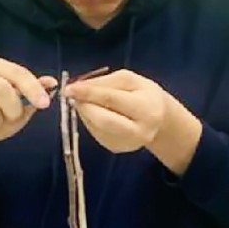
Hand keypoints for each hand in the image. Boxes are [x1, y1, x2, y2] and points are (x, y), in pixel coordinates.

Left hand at [63, 70, 201, 172]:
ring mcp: (127, 143)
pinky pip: (95, 132)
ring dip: (85, 112)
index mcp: (146, 109)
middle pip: (103, 121)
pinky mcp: (116, 148)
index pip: (112, 100)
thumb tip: (77, 88)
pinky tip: (98, 113)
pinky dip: (90, 120)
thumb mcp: (129, 79)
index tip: (69, 88)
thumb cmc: (143, 94)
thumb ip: (104, 82)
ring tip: (90, 101)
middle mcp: (139, 131)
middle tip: (73, 95)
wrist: (159, 118)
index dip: (88, 93)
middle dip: (84, 106)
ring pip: (95, 127)